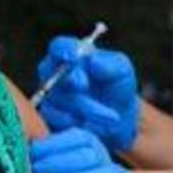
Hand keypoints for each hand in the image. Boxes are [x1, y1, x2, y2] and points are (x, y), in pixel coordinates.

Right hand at [36, 36, 139, 152]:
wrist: (121, 119)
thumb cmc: (119, 87)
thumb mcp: (122, 71)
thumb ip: (110, 63)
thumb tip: (92, 59)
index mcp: (71, 55)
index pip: (59, 46)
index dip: (63, 50)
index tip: (75, 58)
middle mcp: (55, 74)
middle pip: (52, 74)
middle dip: (73, 82)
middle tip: (87, 87)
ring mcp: (50, 97)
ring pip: (58, 101)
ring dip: (86, 109)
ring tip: (111, 117)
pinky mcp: (50, 119)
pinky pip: (56, 120)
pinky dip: (78, 123)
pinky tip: (95, 126)